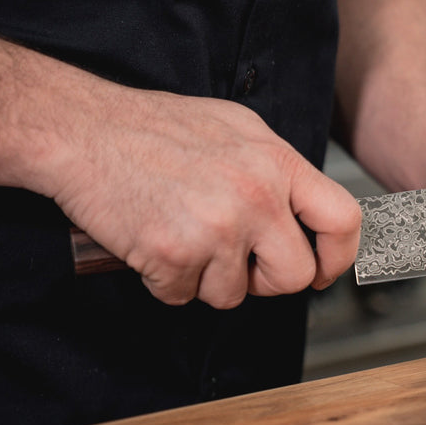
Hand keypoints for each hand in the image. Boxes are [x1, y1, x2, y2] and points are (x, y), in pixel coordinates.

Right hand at [52, 88, 360, 307]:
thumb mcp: (238, 129)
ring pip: (233, 295)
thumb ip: (277, 171)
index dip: (337, 257)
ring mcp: (216, 228)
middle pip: (293, 275)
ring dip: (207, 279)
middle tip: (237, 262)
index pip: (342, 220)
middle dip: (265, 281)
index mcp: (277, 162)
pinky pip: (183, 296)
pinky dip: (166, 280)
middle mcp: (256, 196)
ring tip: (183, 237)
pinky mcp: (174, 255)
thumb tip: (305, 213)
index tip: (321, 271)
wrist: (83, 131)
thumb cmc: (154, 128)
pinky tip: (155, 243)